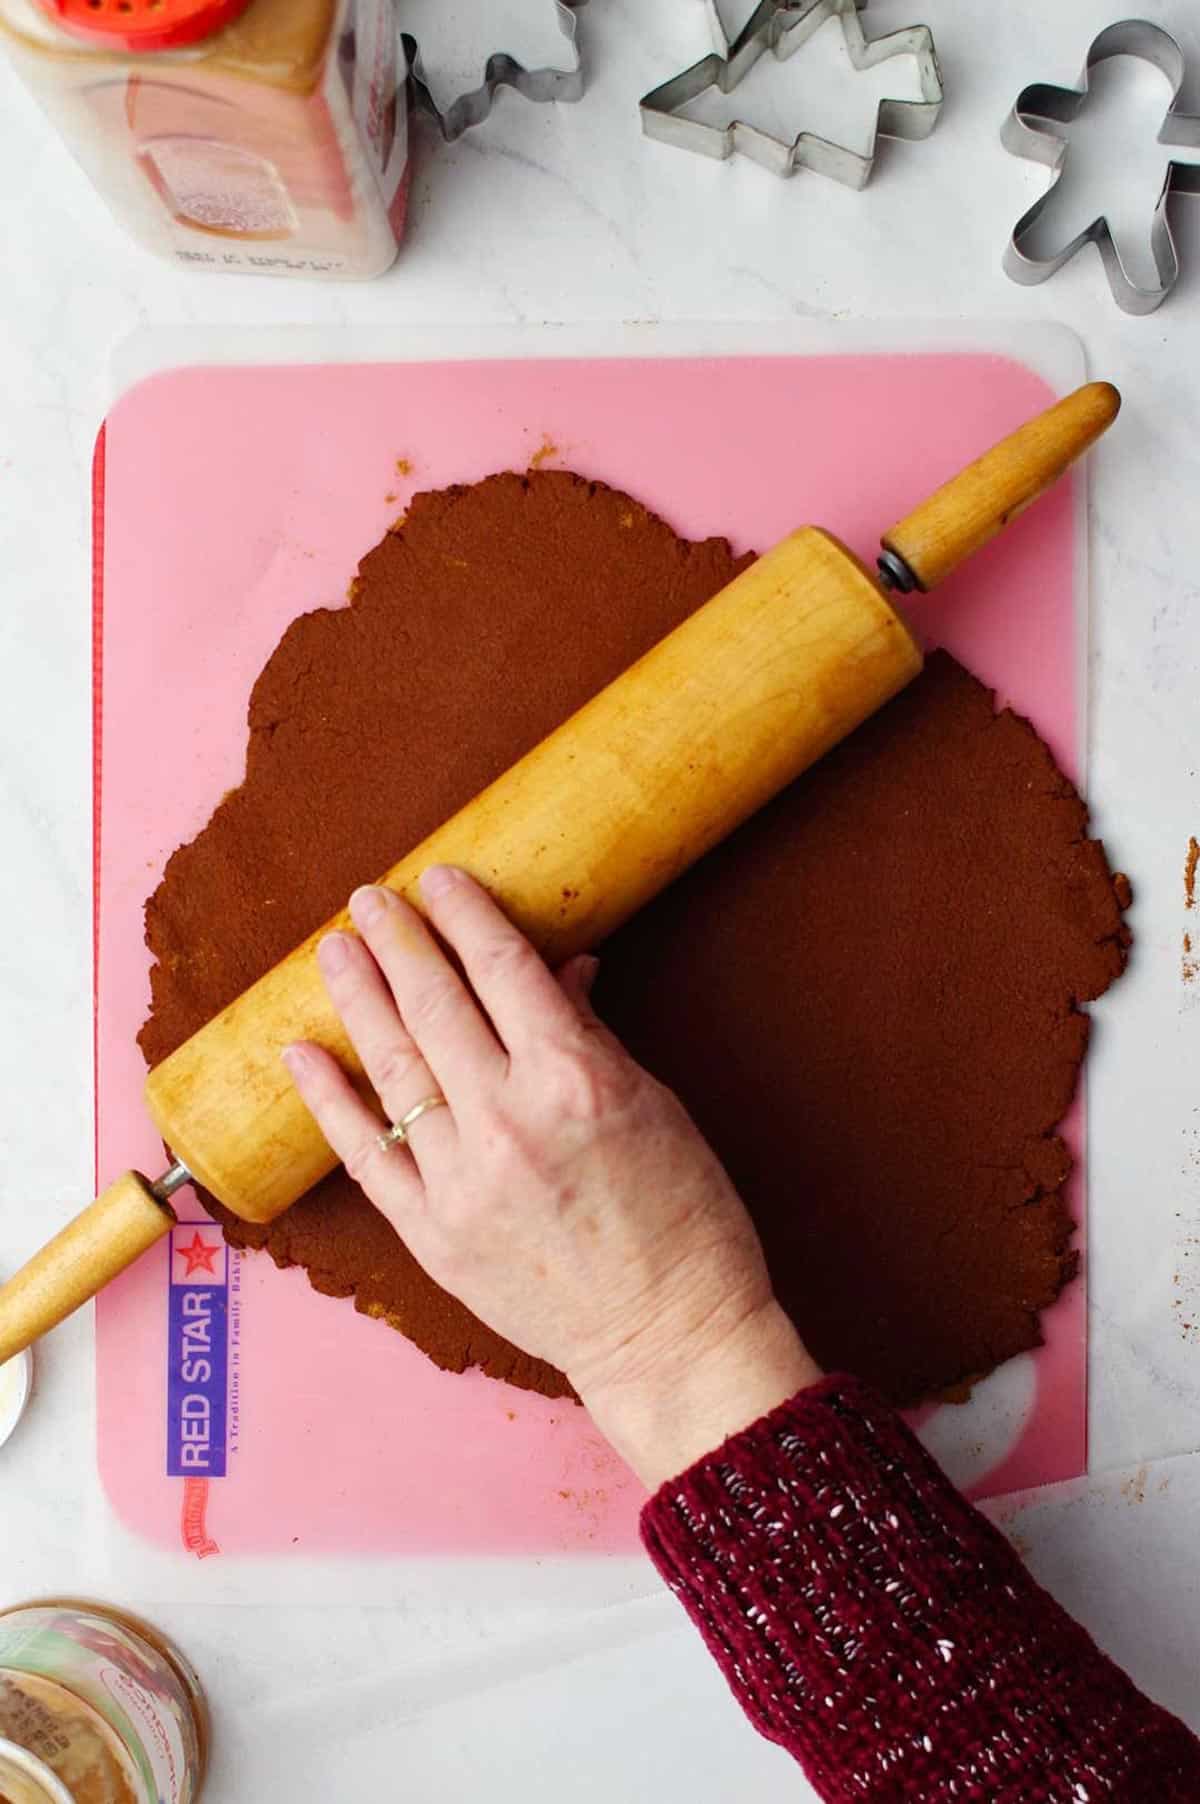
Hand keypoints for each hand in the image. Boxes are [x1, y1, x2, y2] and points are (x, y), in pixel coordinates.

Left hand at [283, 868, 820, 1488]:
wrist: (670, 1337)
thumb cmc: (687, 1219)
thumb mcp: (657, 1106)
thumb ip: (592, 1034)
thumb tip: (558, 969)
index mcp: (576, 1080)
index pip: (502, 969)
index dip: (464, 914)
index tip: (439, 878)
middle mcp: (510, 1121)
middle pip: (433, 1006)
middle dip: (397, 941)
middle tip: (370, 899)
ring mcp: (462, 1181)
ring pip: (391, 1069)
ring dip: (357, 1001)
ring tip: (333, 951)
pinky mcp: (433, 1234)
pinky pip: (365, 1156)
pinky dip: (330, 1102)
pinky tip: (303, 1056)